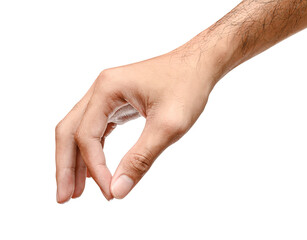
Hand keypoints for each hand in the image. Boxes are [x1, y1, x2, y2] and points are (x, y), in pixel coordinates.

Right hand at [55, 45, 217, 201]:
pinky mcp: (117, 102)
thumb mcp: (167, 126)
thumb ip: (141, 158)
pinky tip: (94, 169)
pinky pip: (96, 127)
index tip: (110, 192)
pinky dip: (93, 149)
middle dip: (65, 166)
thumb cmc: (187, 87)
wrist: (199, 65)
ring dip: (76, 160)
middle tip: (63, 198)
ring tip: (75, 190)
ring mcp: (108, 94)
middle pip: (70, 131)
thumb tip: (117, 191)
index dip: (95, 168)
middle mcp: (101, 89)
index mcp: (108, 89)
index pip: (87, 136)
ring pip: (80, 130)